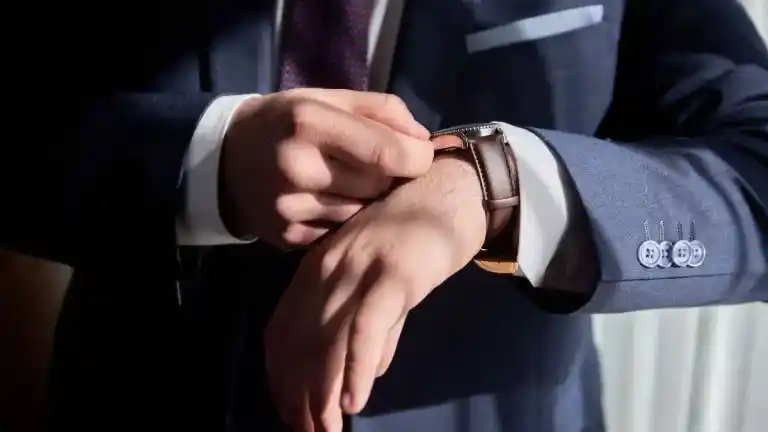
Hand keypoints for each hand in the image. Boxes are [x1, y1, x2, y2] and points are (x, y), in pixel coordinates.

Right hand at [219, 88, 432, 247]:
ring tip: (347, 183)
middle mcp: (298, 168)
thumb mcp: (329, 99)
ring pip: (362, 213)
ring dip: (365, 200)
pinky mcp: (288, 237)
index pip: (386, 153)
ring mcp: (291, 208)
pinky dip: (343, 219)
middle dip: (388, 176)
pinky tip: (327, 202)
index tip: (420, 155)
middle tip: (376, 165)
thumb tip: (426, 141)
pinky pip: (340, 232)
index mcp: (310, 123)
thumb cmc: (288, 121)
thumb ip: (383, 111)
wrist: (226, 158)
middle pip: (378, 186)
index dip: (416, 157)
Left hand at [264, 144, 487, 431]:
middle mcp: (327, 269)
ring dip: (323, 394)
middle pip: (301, 343)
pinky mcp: (394, 274)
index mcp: (317, 268)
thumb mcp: (386, 283)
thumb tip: (370, 373)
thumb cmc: (419, 233)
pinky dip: (357, 366)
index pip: (284, 330)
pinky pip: (367, 326)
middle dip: (300, 396)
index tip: (289, 412)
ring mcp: (359, 270)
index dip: (282, 377)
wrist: (454, 187)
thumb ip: (378, 327)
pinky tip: (356, 400)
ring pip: (328, 340)